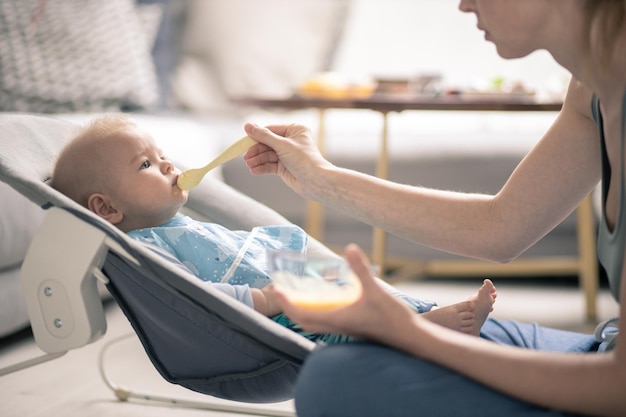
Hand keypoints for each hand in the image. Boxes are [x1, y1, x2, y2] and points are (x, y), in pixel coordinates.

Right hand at [243, 123, 331, 197]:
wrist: (315, 181)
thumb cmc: (304, 159)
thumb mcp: (282, 145)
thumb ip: (264, 136)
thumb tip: (248, 126)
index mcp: (295, 130)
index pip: (271, 130)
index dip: (257, 136)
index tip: (244, 140)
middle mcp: (291, 141)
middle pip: (267, 144)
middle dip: (256, 151)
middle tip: (246, 157)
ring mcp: (288, 155)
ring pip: (268, 156)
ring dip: (257, 160)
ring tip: (249, 165)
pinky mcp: (285, 167)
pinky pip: (270, 166)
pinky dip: (262, 168)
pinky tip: (254, 170)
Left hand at [273, 244, 416, 344]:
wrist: (410, 339)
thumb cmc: (392, 317)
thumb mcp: (376, 290)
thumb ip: (361, 270)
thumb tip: (349, 248)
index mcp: (337, 319)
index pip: (302, 314)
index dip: (287, 303)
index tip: (276, 291)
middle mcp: (337, 327)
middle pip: (303, 322)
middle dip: (289, 308)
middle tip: (281, 293)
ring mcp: (345, 330)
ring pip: (314, 324)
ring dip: (301, 312)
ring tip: (296, 298)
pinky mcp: (352, 330)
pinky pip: (326, 323)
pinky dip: (316, 314)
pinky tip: (324, 303)